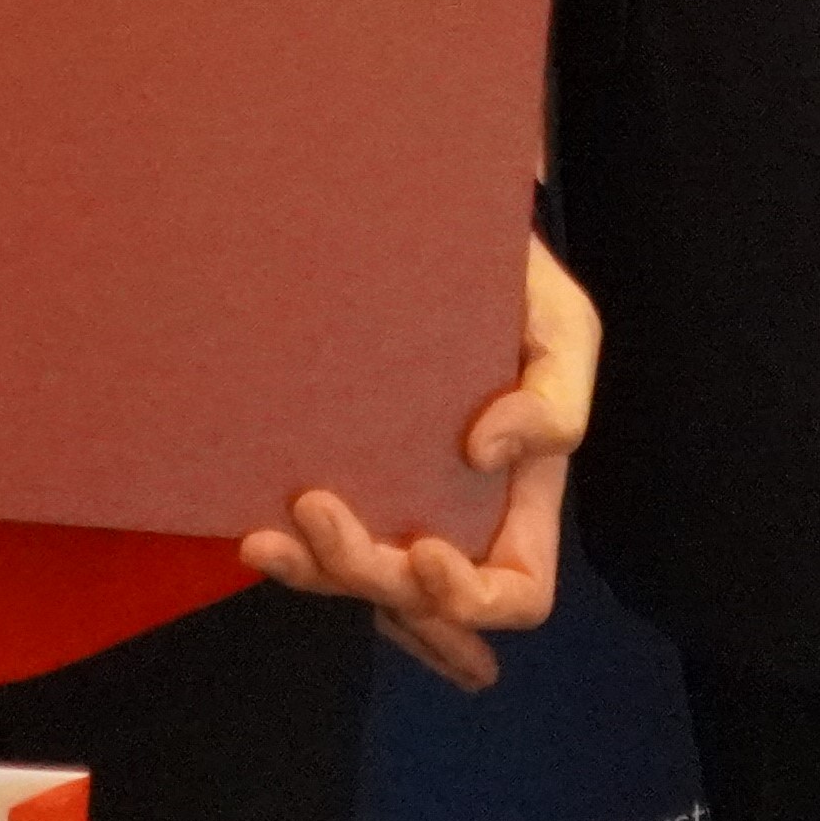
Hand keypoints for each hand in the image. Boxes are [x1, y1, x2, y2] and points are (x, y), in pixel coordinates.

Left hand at [239, 236, 598, 691]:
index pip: (518, 590)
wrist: (435, 219)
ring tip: (268, 539)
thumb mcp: (562, 326)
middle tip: (316, 506)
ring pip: (361, 585)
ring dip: (317, 576)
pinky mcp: (339, 468)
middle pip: (421, 600)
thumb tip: (484, 453)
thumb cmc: (511, 278)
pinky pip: (318, 547)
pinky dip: (293, 561)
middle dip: (369, 575)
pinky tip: (256, 535)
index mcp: (521, 495)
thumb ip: (556, 399)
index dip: (474, 598)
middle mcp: (457, 513)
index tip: (425, 549)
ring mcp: (394, 498)